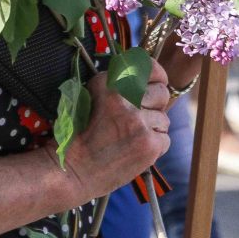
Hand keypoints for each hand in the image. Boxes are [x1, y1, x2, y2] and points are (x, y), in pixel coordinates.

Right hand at [60, 61, 169, 201]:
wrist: (74, 170)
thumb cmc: (81, 135)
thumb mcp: (91, 96)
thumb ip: (117, 85)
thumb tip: (146, 78)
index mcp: (110, 82)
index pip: (148, 67)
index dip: (157, 74)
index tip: (158, 81)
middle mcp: (125, 97)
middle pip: (161, 93)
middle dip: (156, 105)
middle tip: (141, 118)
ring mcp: (138, 120)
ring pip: (164, 119)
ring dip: (152, 129)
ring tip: (131, 139)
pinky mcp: (149, 143)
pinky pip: (164, 139)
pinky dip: (154, 147)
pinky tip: (135, 150)